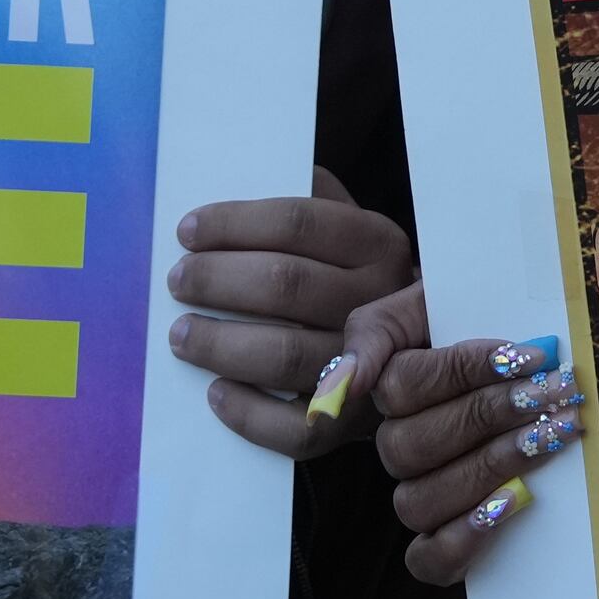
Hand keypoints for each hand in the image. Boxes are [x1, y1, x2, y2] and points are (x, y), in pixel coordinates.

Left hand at [168, 165, 417, 456]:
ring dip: (219, 343)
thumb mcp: (350, 230)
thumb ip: (311, 201)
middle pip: (286, 284)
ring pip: (285, 355)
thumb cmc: (359, 281)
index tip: (187, 231)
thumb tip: (246, 170)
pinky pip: (294, 428)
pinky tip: (215, 391)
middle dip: (217, 280)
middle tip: (178, 280)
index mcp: (378, 243)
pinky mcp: (352, 424)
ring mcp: (370, 367)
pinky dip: (248, 413)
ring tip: (181, 333)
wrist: (420, 354)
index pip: (299, 222)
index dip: (234, 223)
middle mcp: (380, 301)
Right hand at [372, 316, 576, 586]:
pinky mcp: (441, 539)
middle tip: (553, 393)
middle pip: (413, 445)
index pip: (404, 385)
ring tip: (549, 438)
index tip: (529, 354)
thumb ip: (374, 333)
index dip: (466, 370)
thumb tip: (340, 388)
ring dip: (489, 468)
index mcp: (387, 386)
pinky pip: (429, 560)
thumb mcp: (430, 304)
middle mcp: (394, 445)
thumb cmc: (476, 324)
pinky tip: (513, 504)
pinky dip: (464, 540)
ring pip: (420, 501)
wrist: (514, 344)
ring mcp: (417, 493)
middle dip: (490, 415)